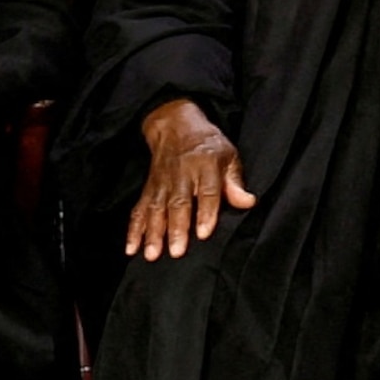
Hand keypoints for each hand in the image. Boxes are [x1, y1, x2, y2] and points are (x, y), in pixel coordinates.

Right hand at [126, 98, 255, 259]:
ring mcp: (162, 182)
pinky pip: (139, 209)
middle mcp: (181, 175)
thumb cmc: (207, 144)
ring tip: (152, 254)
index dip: (206, 212)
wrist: (175, 125)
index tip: (204, 233)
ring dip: (153, 233)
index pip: (207, 192)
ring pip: (156, 209)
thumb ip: (235, 181)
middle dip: (176, 228)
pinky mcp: (149, 188)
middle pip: (178, 204)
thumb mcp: (228, 155)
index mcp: (205, 166)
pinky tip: (131, 247)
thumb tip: (248, 202)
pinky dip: (134, 229)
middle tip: (176, 251)